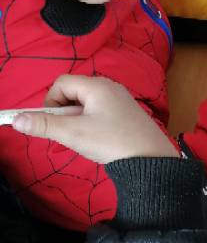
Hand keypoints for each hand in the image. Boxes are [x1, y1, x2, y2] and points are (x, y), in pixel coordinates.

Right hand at [12, 75, 177, 162]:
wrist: (152, 159)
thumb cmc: (112, 142)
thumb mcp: (74, 134)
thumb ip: (44, 126)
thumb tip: (17, 120)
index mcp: (97, 85)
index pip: (62, 83)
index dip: (50, 102)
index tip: (52, 123)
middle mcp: (109, 87)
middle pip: (73, 92)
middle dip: (63, 112)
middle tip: (68, 133)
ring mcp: (120, 99)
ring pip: (86, 104)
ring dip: (76, 120)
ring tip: (84, 139)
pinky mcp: (126, 113)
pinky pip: (99, 111)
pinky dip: (91, 123)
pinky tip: (98, 140)